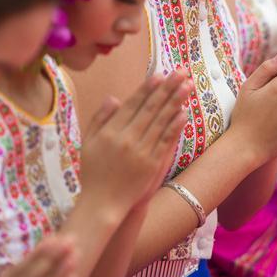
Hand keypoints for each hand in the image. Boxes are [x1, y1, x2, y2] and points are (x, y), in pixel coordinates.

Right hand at [78, 71, 190, 218]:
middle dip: (167, 88)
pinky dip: (175, 126)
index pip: (132, 105)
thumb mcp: (89, 143)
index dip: (147, 89)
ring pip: (161, 121)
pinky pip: (166, 141)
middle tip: (180, 72)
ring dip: (175, 101)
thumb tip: (114, 98)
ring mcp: (141, 152)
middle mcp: (127, 139)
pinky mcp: (152, 164)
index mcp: (110, 132)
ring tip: (187, 86)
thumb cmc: (93, 172)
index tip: (159, 74)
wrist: (103, 203)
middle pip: (150, 109)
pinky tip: (183, 112)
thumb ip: (100, 119)